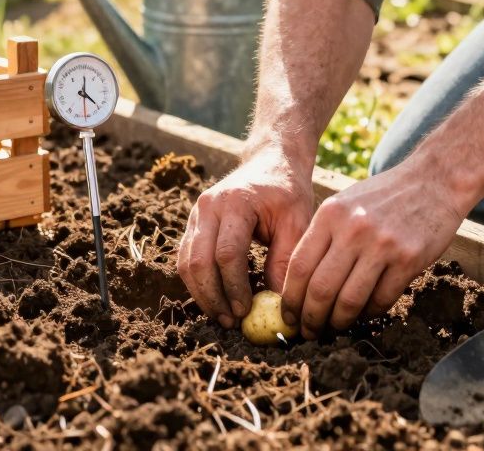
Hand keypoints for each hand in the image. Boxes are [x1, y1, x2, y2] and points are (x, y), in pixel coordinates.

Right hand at [178, 147, 313, 327]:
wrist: (270, 162)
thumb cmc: (287, 192)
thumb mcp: (297, 222)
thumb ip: (285, 261)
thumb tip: (277, 305)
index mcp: (235, 202)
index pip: (227, 253)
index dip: (234, 287)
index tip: (247, 311)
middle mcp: (208, 206)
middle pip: (199, 261)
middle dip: (213, 296)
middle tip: (231, 321)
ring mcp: (196, 213)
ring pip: (186, 263)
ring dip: (202, 294)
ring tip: (223, 316)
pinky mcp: (193, 223)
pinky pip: (186, 258)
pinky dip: (198, 282)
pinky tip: (216, 299)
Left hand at [280, 159, 468, 338]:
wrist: (433, 182)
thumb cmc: (383, 196)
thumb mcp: (344, 203)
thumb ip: (322, 236)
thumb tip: (297, 283)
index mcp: (330, 214)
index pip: (299, 266)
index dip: (290, 298)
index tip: (289, 316)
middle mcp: (353, 229)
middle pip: (321, 289)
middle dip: (310, 318)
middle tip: (309, 333)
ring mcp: (382, 245)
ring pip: (350, 301)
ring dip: (338, 323)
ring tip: (334, 329)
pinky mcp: (408, 259)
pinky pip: (381, 299)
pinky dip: (369, 313)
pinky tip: (364, 315)